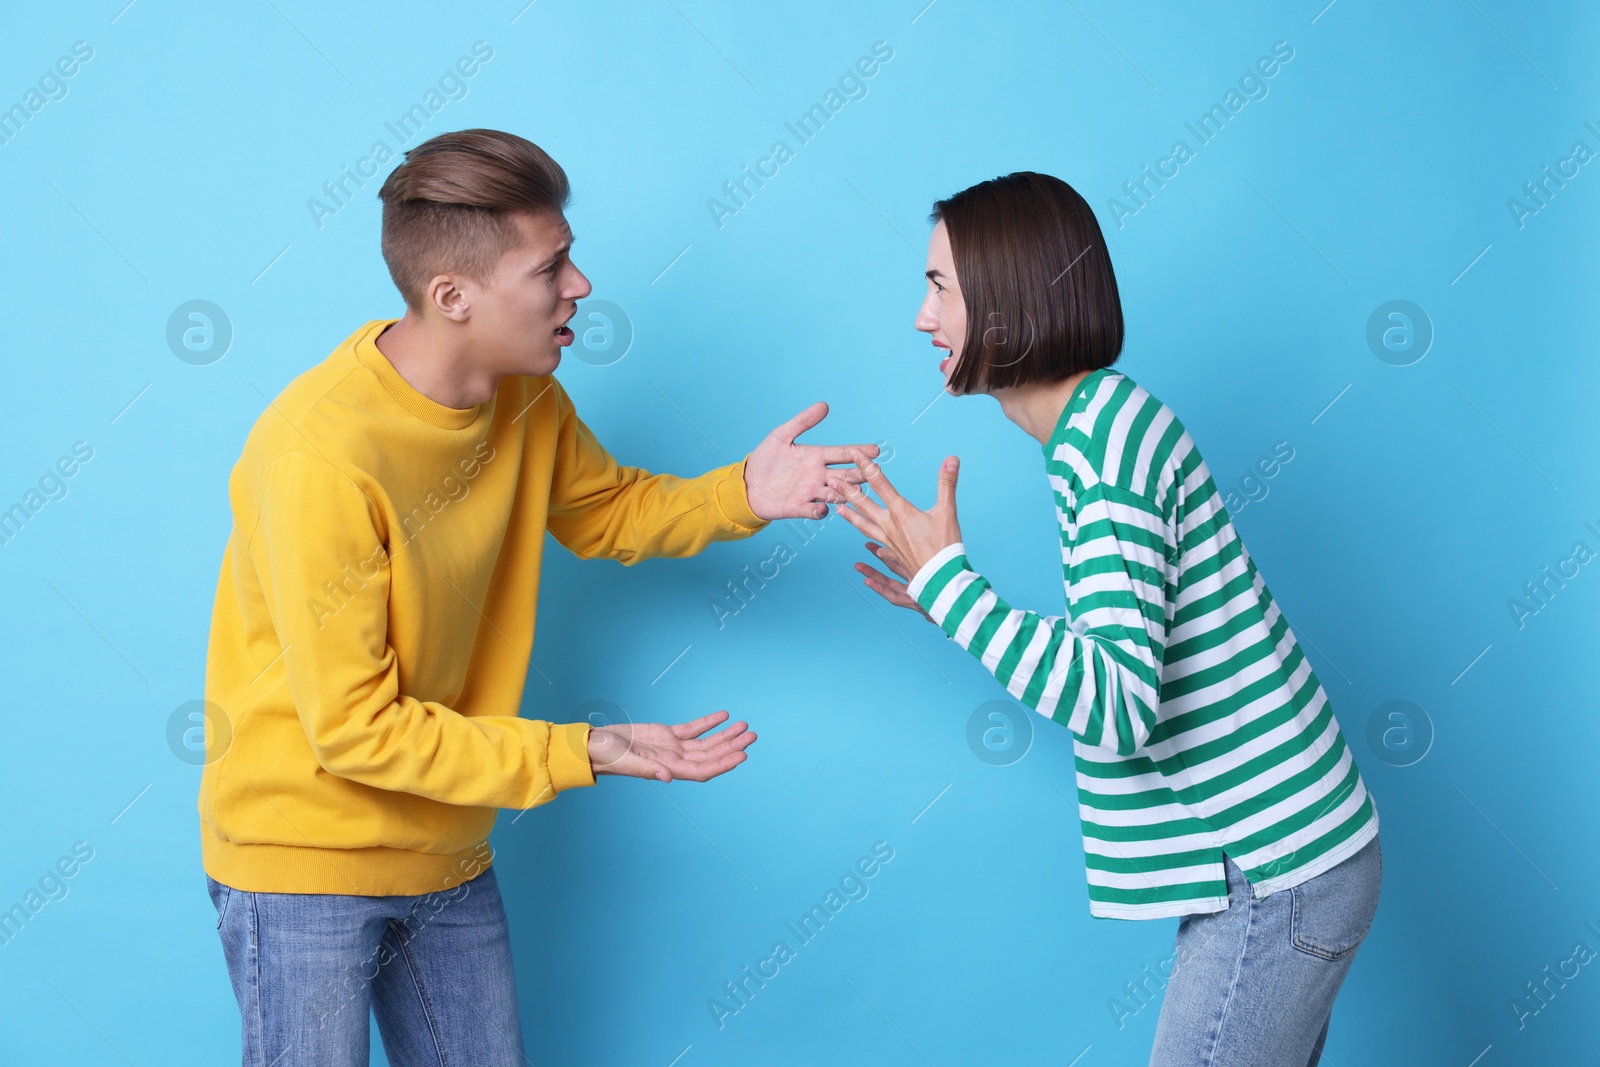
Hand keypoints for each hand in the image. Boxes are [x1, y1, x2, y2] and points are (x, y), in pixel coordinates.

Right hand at [587, 710, 754, 782]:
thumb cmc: (604, 756)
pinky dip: (708, 723)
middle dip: (731, 746)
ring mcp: (671, 747)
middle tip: (752, 736)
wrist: (593, 746)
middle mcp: (674, 760)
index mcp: (667, 769)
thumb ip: (646, 769)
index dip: (723, 764)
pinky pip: (692, 729)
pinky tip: (723, 715)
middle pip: (710, 755)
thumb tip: (667, 777)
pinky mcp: (665, 734)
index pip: (703, 770)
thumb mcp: (624, 760)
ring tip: (744, 726)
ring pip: (705, 743)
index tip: (742, 755)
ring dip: (725, 735)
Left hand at [743, 401, 880, 520]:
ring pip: (835, 494)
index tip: (876, 450)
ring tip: (853, 489)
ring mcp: (810, 493)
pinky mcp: (799, 507)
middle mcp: (818, 476)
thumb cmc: (765, 459)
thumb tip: (824, 405)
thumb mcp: (781, 436)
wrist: (747, 484)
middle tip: (873, 472)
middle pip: (845, 475)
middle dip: (860, 474)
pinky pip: (813, 511)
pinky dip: (820, 511)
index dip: (859, 452)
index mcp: (817, 457)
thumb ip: (802, 421)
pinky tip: (823, 508)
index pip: (842, 454)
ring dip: (844, 492)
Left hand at [828, 449, 962, 615]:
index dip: (866, 466)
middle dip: (847, 490)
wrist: (941, 579)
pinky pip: (874, 541)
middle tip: (831, 480)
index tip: (855, 453)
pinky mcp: (892, 553)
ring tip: (837, 507)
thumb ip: (947, 483)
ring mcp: (888, 540)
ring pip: (863, 525)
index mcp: (901, 512)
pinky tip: (864, 540)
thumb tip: (952, 458)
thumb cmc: (945, 546)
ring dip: (849, 514)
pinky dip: (866, 537)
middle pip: (863, 504)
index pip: (880, 483)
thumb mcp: (948, 511)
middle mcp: (890, 525)